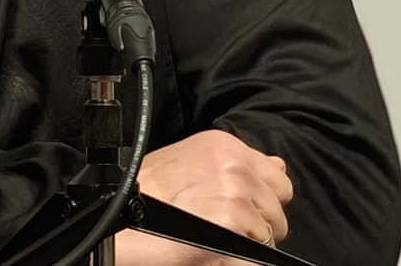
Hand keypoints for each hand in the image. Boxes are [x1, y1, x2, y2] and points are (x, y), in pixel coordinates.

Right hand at [134, 130, 292, 249]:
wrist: (123, 219)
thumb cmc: (146, 193)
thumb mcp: (192, 160)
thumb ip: (236, 163)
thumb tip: (277, 165)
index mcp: (224, 146)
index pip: (276, 177)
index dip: (262, 198)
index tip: (245, 209)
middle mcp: (233, 165)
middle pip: (277, 205)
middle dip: (261, 220)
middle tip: (230, 228)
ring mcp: (234, 194)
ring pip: (270, 230)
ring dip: (249, 240)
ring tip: (216, 238)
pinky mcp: (231, 223)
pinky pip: (257, 251)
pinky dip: (241, 255)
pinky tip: (214, 248)